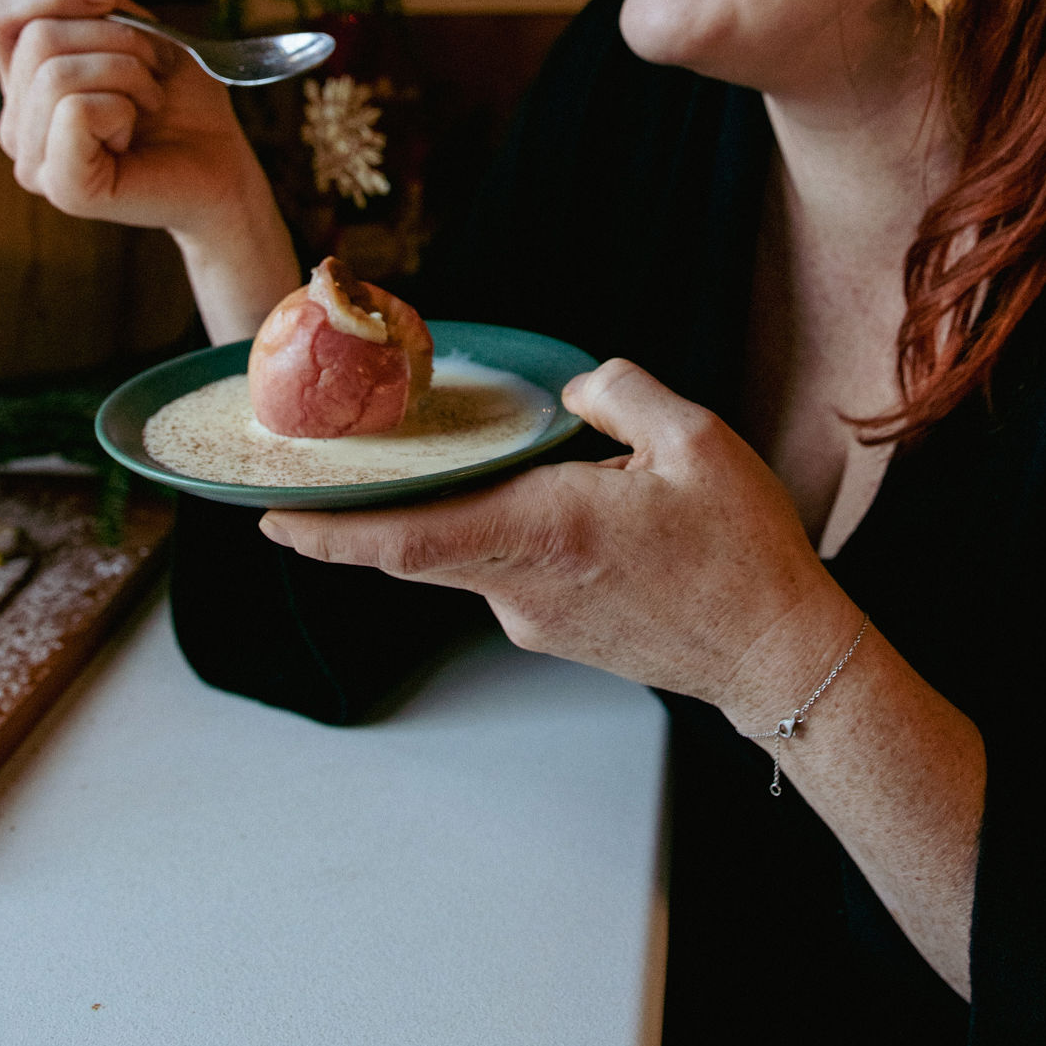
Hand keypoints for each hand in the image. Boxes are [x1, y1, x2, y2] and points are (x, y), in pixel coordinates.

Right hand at [0, 0, 299, 339]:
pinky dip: (121, 107)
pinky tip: (135, 132)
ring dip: (126, 74)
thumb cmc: (183, 104)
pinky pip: (75, 110)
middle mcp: (17, 123)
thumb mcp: (142, 34)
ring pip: (56, 72)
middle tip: (152, 72)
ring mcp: (34, 160)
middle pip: (38, 38)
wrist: (224, 164)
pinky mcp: (62, 186)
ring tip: (148, 103)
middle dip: (115, 39)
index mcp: (25, 85)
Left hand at [261, 357, 855, 719]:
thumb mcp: (696, 441)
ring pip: (459, 554)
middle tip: (306, 471)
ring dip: (434, 513)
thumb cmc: (742, 553)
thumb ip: (620, 394)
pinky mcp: (554, 632)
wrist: (775, 656)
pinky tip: (527, 496)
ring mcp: (534, 618)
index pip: (409, 536)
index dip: (331, 527)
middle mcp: (523, 584)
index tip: (269, 514)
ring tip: (428, 461)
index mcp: (548, 531)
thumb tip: (574, 389)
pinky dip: (486, 531)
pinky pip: (498, 569)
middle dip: (353, 513)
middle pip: (413, 547)